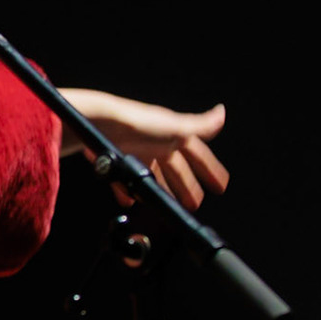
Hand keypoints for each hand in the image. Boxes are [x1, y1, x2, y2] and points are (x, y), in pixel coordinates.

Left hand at [57, 89, 228, 211]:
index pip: (197, 154)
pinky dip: (130, 192)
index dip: (209, 169)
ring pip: (153, 176)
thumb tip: (221, 113)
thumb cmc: (138, 122)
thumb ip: (199, 125)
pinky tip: (132, 201)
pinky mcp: (115, 160)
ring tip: (169, 205)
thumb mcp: (174, 126)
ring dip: (162, 191)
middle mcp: (155, 142)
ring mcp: (135, 151)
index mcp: (172, 134)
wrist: (99, 123)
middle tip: (194, 203)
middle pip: (175, 168)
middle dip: (187, 186)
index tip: (220, 185)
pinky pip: (125, 181)